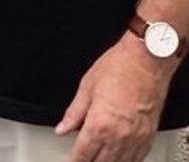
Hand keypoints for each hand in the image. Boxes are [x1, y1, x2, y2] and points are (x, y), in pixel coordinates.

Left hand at [56, 36, 173, 161]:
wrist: (147, 60)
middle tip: (82, 157)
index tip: (70, 160)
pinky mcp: (147, 136)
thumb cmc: (120, 66)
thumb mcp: (88, 86)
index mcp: (99, 124)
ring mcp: (135, 139)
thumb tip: (62, 127)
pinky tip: (118, 157)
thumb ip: (74, 112)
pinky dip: (125, 161)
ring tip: (97, 158)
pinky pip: (136, 159)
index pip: (82, 155)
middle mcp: (118, 136)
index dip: (74, 160)